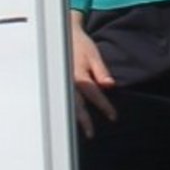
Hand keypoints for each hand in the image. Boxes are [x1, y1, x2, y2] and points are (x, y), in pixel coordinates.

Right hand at [69, 13, 116, 138]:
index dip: (104, 106)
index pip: (93, 94)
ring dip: (73, 118)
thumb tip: (109, 86)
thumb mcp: (94, 55)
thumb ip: (101, 72)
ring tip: (79, 130)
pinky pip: (61, 99)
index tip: (113, 117)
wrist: (63, 35)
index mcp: (79, 74)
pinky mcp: (56, 83)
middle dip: (83, 120)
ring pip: (66, 104)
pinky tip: (69, 119)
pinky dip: (66, 110)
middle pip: (76, 105)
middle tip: (90, 134)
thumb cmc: (81, 45)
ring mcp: (60, 83)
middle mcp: (67, 80)